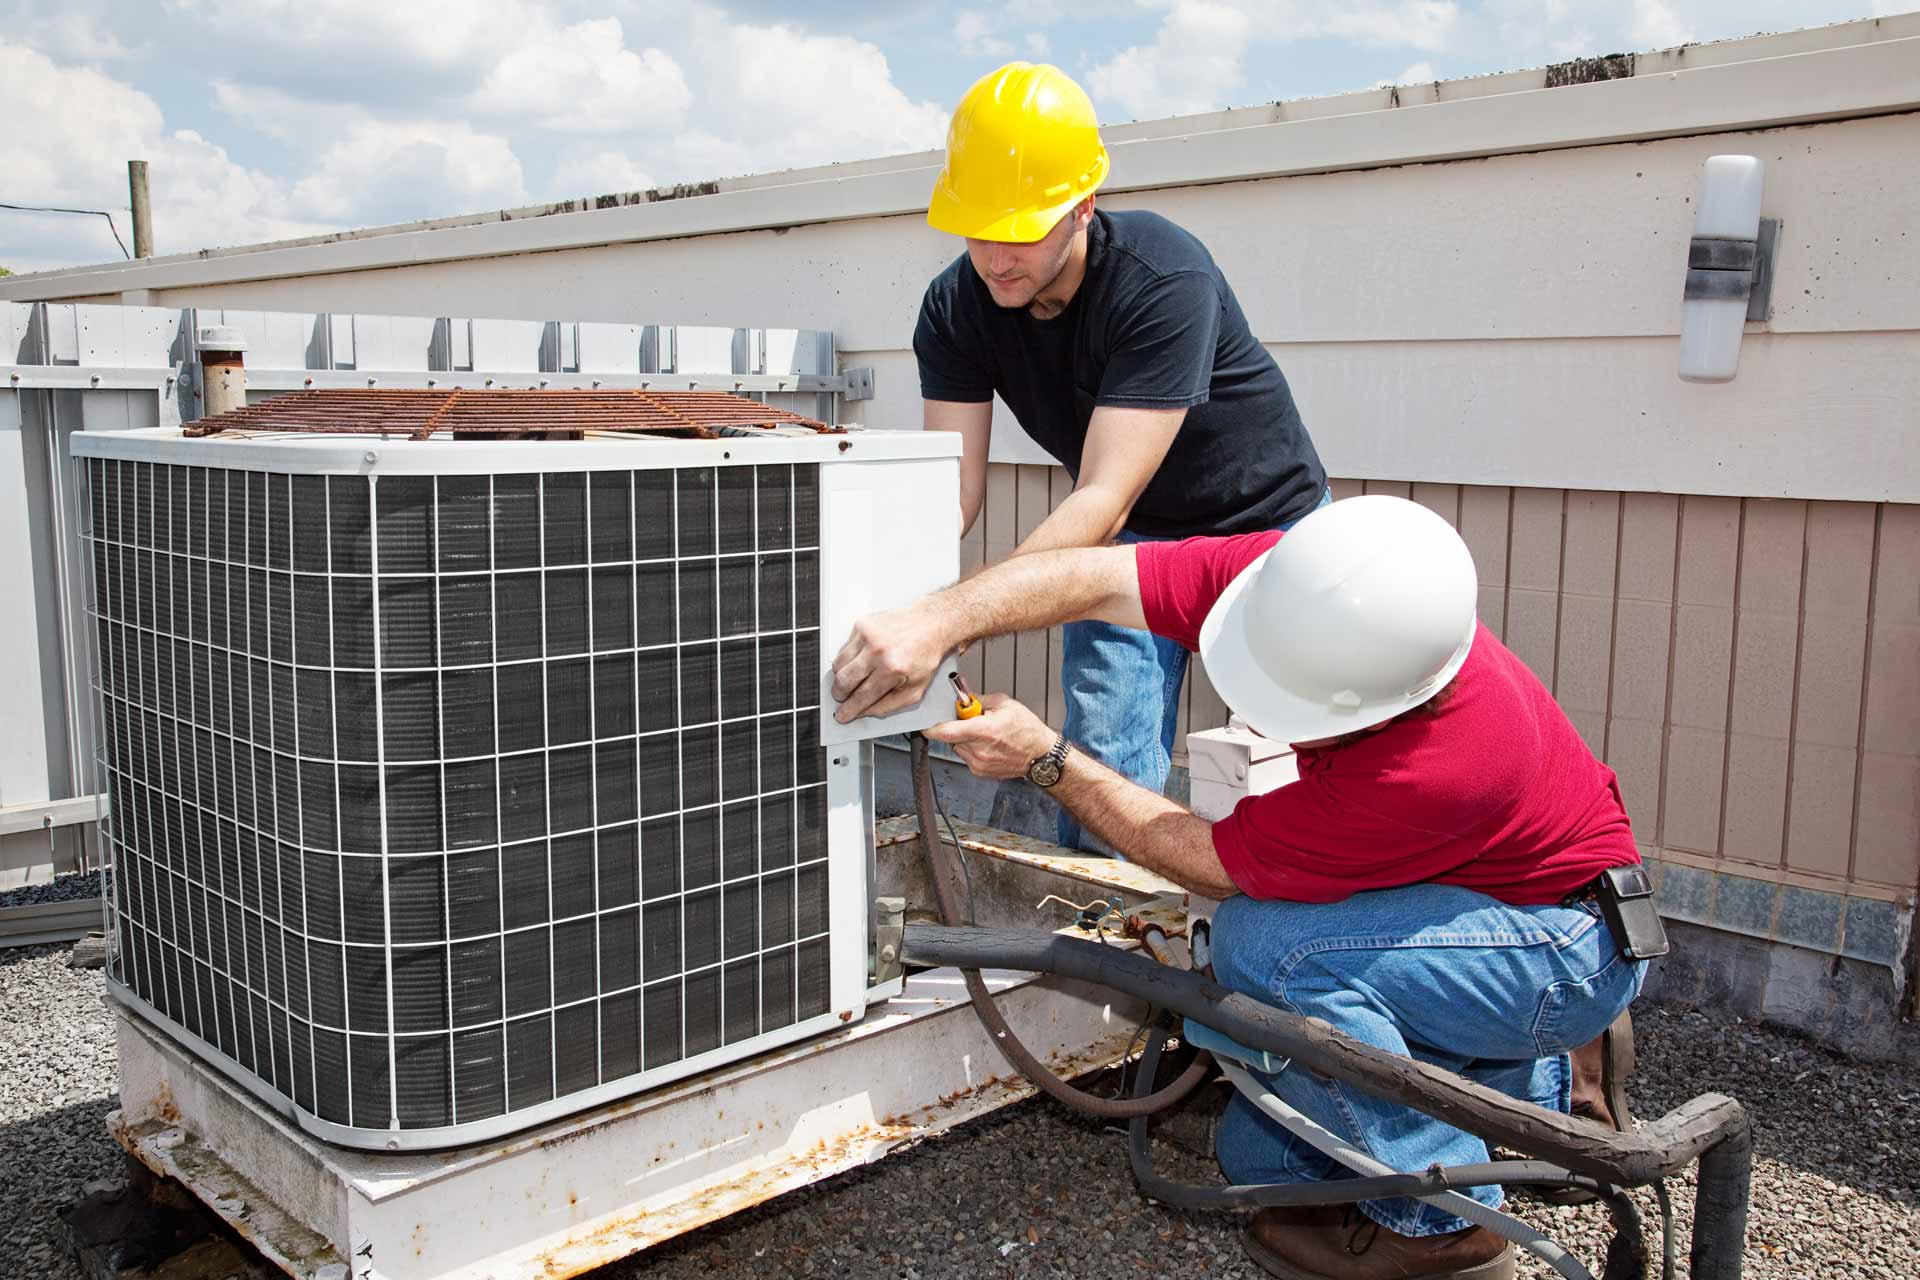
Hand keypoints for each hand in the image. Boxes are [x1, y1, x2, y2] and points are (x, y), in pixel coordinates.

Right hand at [830, 603, 958, 722]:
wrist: (931, 624)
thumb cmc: (926, 655)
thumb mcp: (915, 690)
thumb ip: (888, 705)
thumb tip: (864, 712)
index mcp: (893, 669)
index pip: (862, 696)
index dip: (849, 710)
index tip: (843, 715)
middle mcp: (878, 650)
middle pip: (844, 681)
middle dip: (840, 695)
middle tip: (843, 698)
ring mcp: (868, 635)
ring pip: (838, 665)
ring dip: (841, 677)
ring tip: (852, 679)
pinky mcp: (862, 624)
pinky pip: (843, 649)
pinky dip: (847, 659)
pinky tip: (860, 660)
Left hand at [923, 694, 1056, 780]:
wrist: (1041, 756)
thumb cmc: (1028, 730)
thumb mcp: (1005, 704)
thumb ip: (979, 699)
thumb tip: (964, 694)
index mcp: (984, 731)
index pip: (946, 731)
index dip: (932, 727)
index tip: (926, 724)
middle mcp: (979, 750)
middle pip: (952, 737)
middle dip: (957, 727)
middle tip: (972, 721)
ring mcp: (979, 764)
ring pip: (958, 747)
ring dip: (964, 739)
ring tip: (984, 734)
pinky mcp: (980, 772)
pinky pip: (966, 757)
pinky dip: (972, 749)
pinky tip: (988, 746)